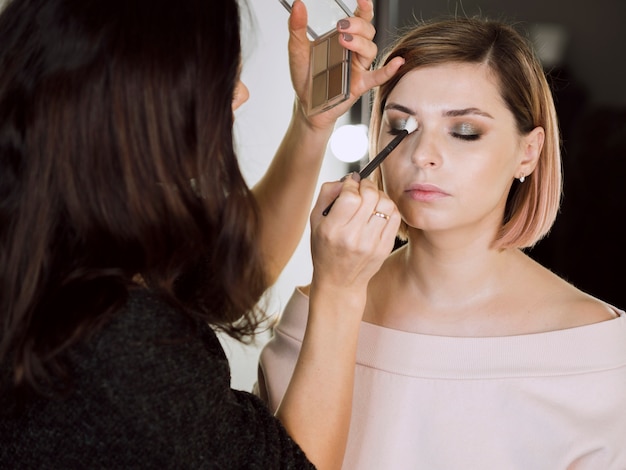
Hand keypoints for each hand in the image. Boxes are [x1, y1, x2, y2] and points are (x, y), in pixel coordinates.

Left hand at [287, 0, 404, 129]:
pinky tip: (396, 63)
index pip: (359, 19)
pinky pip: (378, 77)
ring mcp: (358, 68)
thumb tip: (298, 5)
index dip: (364, 8)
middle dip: (357, 24)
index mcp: (342, 39)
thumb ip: (297, 27)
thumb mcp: (298, 49)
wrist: (305, 104)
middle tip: (341, 26)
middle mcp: (354, 51)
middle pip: (368, 31)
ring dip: (360, 42)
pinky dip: (389, 70)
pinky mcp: (360, 85)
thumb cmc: (306, 77)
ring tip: (344, 41)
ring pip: (370, 49)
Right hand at [309, 175, 399, 294]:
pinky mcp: (385, 247)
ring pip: (386, 204)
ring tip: (371, 198)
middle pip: (371, 196)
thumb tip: (347, 179)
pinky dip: (388, 207)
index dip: (351, 183)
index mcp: (333, 230)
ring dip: (379, 195)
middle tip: (362, 186)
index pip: (350, 196)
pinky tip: (379, 210)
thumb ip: (327, 194)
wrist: (339, 281)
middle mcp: (353, 237)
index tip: (350, 183)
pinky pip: (395, 217)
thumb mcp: (315, 221)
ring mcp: (372, 244)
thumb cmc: (325, 249)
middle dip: (367, 185)